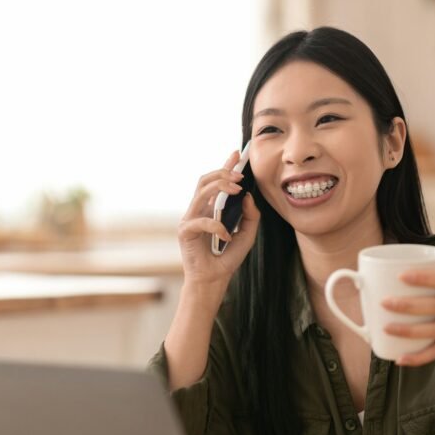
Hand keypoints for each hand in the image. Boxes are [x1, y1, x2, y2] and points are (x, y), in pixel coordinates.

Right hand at [177, 150, 260, 285]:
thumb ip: (250, 216)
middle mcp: (199, 210)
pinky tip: (226, 235)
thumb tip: (248, 197)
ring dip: (220, 187)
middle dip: (222, 173)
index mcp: (211, 208)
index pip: (216, 182)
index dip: (225, 166)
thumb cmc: (227, 257)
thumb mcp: (246, 235)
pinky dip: (216, 226)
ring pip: (201, 193)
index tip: (237, 154)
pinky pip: (201, 221)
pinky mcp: (184, 231)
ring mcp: (189, 219)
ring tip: (237, 190)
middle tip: (240, 175)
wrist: (213, 280)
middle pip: (205, 181)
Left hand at [382, 270, 434, 365]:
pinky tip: (400, 359)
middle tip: (385, 302)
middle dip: (407, 305)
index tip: (401, 276)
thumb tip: (397, 277)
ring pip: (433, 331)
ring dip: (408, 331)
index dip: (423, 277)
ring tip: (386, 328)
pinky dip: (418, 357)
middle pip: (434, 306)